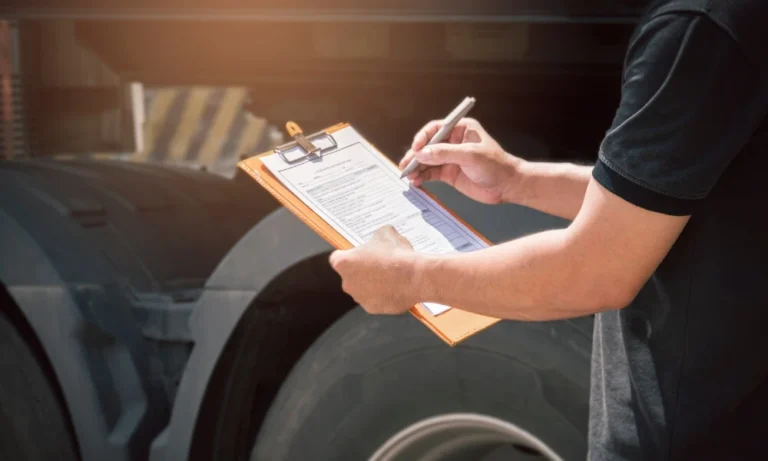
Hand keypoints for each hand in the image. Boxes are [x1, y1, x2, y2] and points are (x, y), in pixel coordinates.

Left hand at [329, 226, 417, 314]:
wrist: (415, 276)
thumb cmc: (397, 254)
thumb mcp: (386, 233)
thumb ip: (377, 237)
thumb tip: (381, 237)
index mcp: (344, 263)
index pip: (337, 258)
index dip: (349, 255)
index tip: (359, 254)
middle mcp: (347, 283)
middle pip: (351, 275)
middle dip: (362, 271)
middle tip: (379, 264)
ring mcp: (360, 298)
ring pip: (363, 289)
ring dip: (373, 284)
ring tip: (391, 276)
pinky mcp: (373, 309)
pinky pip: (376, 300)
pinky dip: (384, 295)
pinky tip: (396, 287)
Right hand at [400, 118, 522, 204]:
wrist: (507, 185)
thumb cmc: (496, 165)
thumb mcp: (470, 155)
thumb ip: (445, 153)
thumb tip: (422, 153)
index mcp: (460, 129)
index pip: (436, 129)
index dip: (423, 138)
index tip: (416, 149)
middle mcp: (453, 142)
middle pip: (428, 145)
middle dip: (416, 155)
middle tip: (406, 164)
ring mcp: (450, 158)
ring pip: (427, 161)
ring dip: (417, 167)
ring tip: (409, 175)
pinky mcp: (449, 173)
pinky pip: (431, 173)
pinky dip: (422, 177)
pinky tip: (416, 181)